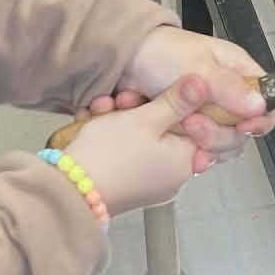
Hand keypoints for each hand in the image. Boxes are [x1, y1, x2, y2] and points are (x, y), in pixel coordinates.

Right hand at [64, 76, 220, 218]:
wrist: (70, 189)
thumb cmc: (111, 155)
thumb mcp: (147, 119)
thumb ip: (177, 101)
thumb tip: (203, 85)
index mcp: (185, 162)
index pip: (193, 125)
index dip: (173, 103)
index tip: (156, 93)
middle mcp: (170, 177)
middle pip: (163, 130)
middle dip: (137, 109)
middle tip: (120, 101)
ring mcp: (146, 183)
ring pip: (139, 138)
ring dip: (118, 118)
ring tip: (99, 110)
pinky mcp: (123, 184)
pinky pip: (123, 152)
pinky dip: (108, 136)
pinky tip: (91, 123)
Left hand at [85, 26, 274, 161]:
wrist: (123, 60)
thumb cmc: (160, 52)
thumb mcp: (197, 65)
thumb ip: (229, 87)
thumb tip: (260, 106)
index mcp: (238, 73)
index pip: (268, 102)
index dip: (261, 119)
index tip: (245, 128)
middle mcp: (228, 96)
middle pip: (243, 131)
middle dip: (219, 134)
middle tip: (193, 124)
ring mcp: (209, 115)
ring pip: (221, 144)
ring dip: (200, 142)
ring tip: (178, 125)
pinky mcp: (189, 130)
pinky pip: (197, 149)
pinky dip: (184, 148)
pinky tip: (169, 136)